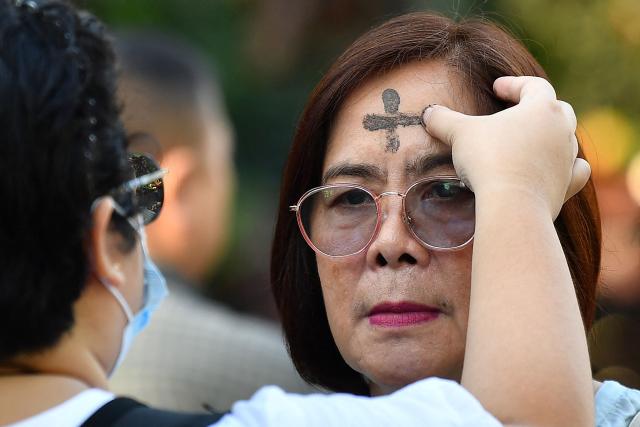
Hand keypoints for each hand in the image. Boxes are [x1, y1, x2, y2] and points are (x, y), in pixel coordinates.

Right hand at [423, 76, 589, 218]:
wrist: (512, 205)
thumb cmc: (489, 161)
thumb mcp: (460, 134)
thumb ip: (444, 120)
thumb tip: (428, 113)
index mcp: (541, 108)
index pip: (534, 86)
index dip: (514, 84)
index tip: (497, 88)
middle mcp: (561, 130)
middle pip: (558, 109)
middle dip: (538, 108)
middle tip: (517, 111)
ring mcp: (567, 158)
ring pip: (567, 139)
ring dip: (550, 137)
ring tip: (530, 141)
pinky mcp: (568, 184)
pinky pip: (577, 169)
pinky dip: (569, 166)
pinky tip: (560, 167)